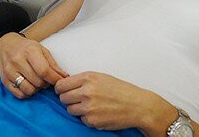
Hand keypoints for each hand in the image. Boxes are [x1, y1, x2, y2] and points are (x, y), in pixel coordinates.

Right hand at [0, 32, 67, 98]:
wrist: (5, 45)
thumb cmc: (26, 48)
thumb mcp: (41, 50)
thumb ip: (53, 64)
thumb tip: (64, 77)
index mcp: (30, 51)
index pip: (44, 71)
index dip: (54, 79)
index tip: (59, 82)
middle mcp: (18, 61)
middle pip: (37, 82)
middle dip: (45, 84)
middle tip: (46, 80)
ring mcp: (9, 71)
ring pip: (29, 90)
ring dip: (36, 89)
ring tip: (37, 82)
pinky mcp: (4, 80)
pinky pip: (19, 94)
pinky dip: (27, 93)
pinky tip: (28, 85)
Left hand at [55, 72, 175, 132]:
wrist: (137, 105)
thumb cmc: (121, 90)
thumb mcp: (102, 77)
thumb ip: (84, 80)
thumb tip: (67, 84)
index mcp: (88, 78)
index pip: (61, 84)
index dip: (61, 88)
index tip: (63, 90)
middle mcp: (87, 91)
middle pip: (63, 98)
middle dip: (69, 99)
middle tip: (78, 99)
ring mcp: (88, 107)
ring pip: (70, 110)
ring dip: (77, 109)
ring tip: (90, 106)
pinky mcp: (92, 120)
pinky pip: (81, 119)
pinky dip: (87, 118)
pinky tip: (98, 113)